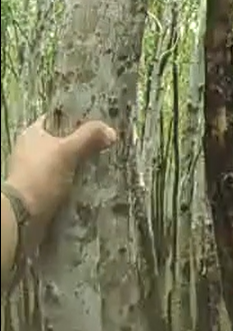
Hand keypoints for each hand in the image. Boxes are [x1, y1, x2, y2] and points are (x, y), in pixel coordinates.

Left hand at [5, 114, 116, 234]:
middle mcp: (29, 147)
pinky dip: (73, 178)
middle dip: (81, 143)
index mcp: (32, 132)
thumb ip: (88, 137)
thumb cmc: (42, 175)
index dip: (76, 119)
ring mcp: (32, 167)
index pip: (57, 119)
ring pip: (62, 159)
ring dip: (79, 162)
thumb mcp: (68, 151)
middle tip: (104, 146)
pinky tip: (89, 181)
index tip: (97, 126)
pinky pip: (60, 176)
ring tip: (101, 165)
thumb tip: (111, 130)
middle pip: (61, 140)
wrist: (24, 212)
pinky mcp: (37, 185)